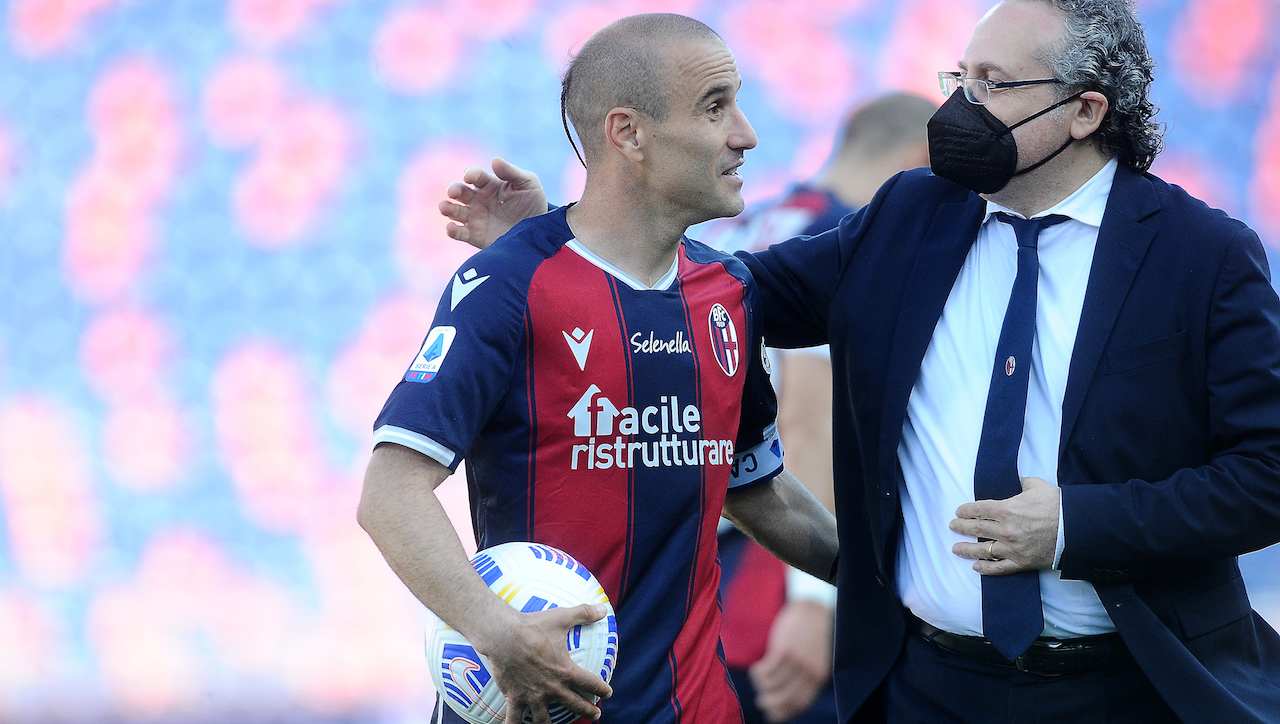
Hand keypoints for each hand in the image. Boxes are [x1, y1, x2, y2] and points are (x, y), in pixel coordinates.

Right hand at [439, 157, 547, 249]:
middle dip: (454, 190)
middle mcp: (479, 200)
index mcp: (490, 185)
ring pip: (454, 211)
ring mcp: (476, 218)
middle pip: (460, 192)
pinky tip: (451, 228)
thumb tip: (494, 160)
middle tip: (453, 192)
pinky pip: (459, 233)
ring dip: (447, 208)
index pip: (476, 176)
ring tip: (444, 207)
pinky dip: (452, 231)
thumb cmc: (532, 203)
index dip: (472, 175)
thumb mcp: (528, 184)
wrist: (538, 232)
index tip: (471, 177)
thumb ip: (511, 172)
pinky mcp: (476, 236)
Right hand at [474, 604, 612, 722]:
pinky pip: (514, 718)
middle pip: (574, 704)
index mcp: (566, 671)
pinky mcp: (515, 697)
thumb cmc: (533, 626)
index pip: (590, 683)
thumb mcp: (562, 617)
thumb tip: (603, 609)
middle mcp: (552, 687)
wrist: (503, 635)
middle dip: (587, 710)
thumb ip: (584, 613)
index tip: (607, 693)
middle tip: (595, 714)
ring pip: (545, 718)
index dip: (602, 689)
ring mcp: (533, 695)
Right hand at [748, 600, 832, 721]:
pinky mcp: (783, 649)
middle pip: (784, 698)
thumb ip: (807, 674)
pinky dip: (757, 673)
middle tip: (761, 701)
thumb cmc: (813, 632)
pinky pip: (765, 670)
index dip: (784, 712)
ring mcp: (796, 661)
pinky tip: (756, 668)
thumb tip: (788, 692)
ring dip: (761, 686)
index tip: (772, 715)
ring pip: (772, 684)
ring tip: (757, 678)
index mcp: (818, 676)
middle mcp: (808, 671)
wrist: (812, 606)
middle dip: (770, 703)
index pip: (800, 703)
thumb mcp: (817, 657)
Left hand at [950, 476, 1059, 574]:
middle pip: (976, 529)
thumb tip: (1019, 481)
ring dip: (966, 550)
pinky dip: (986, 569)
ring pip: (983, 551)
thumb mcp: (1038, 486)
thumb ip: (1023, 483)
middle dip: (961, 527)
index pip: (978, 509)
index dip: (966, 510)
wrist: (1076, 528)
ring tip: (955, 549)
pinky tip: (976, 567)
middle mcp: (1005, 530)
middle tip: (952, 526)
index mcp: (1006, 509)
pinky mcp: (1021, 562)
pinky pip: (999, 568)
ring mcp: (1012, 548)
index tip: (959, 511)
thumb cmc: (1056, 505)